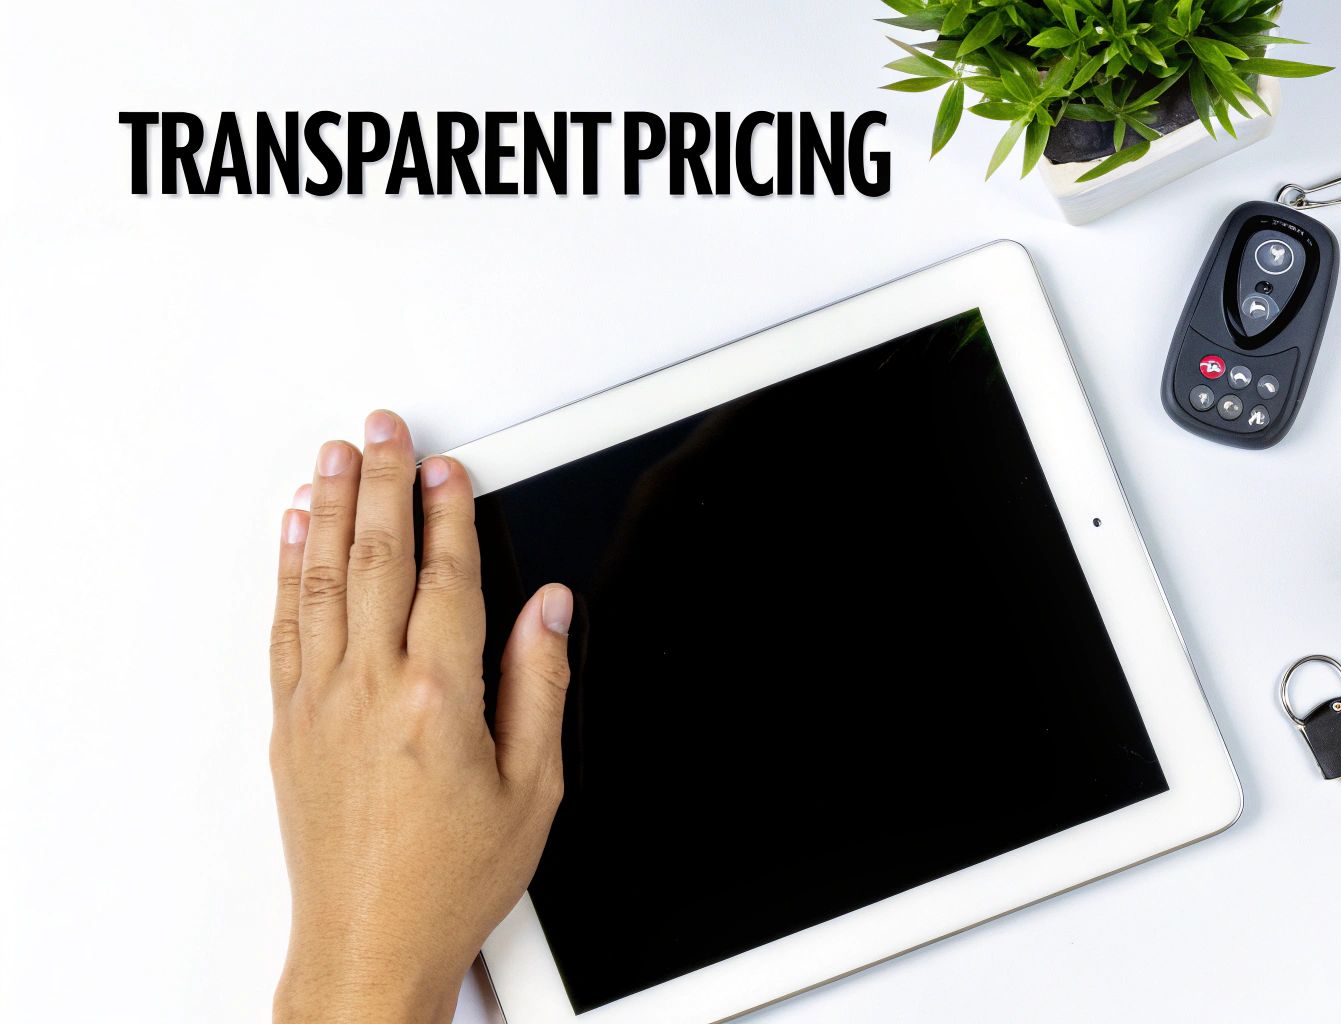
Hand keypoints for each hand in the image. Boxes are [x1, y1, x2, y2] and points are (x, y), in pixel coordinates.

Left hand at [268, 410, 571, 1023]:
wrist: (370, 943)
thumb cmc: (451, 879)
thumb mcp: (533, 788)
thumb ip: (540, 685)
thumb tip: (548, 611)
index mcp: (438, 700)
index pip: (446, 577)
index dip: (449, 511)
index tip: (449, 467)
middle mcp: (370, 691)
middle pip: (376, 560)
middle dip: (382, 482)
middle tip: (383, 428)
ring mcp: (320, 705)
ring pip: (322, 581)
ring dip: (330, 509)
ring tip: (335, 456)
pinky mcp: (289, 726)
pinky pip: (286, 627)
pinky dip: (288, 571)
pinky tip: (294, 533)